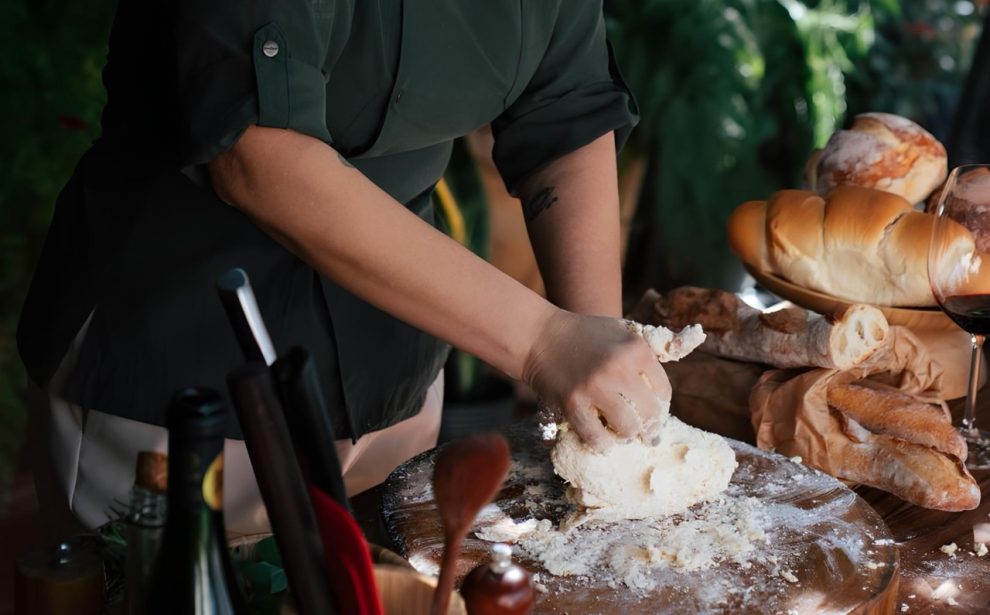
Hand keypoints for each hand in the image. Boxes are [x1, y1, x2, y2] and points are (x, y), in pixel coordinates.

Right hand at [522, 310, 671, 450]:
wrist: (541, 337)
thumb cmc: (586, 334)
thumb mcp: (622, 330)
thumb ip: (650, 345)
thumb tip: (693, 339)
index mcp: (636, 350)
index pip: (663, 391)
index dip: (661, 405)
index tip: (655, 412)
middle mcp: (618, 369)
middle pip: (650, 413)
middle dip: (651, 428)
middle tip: (649, 436)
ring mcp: (594, 388)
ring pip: (627, 428)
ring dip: (628, 435)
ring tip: (624, 435)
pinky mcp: (572, 404)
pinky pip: (596, 436)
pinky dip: (602, 443)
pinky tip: (603, 440)